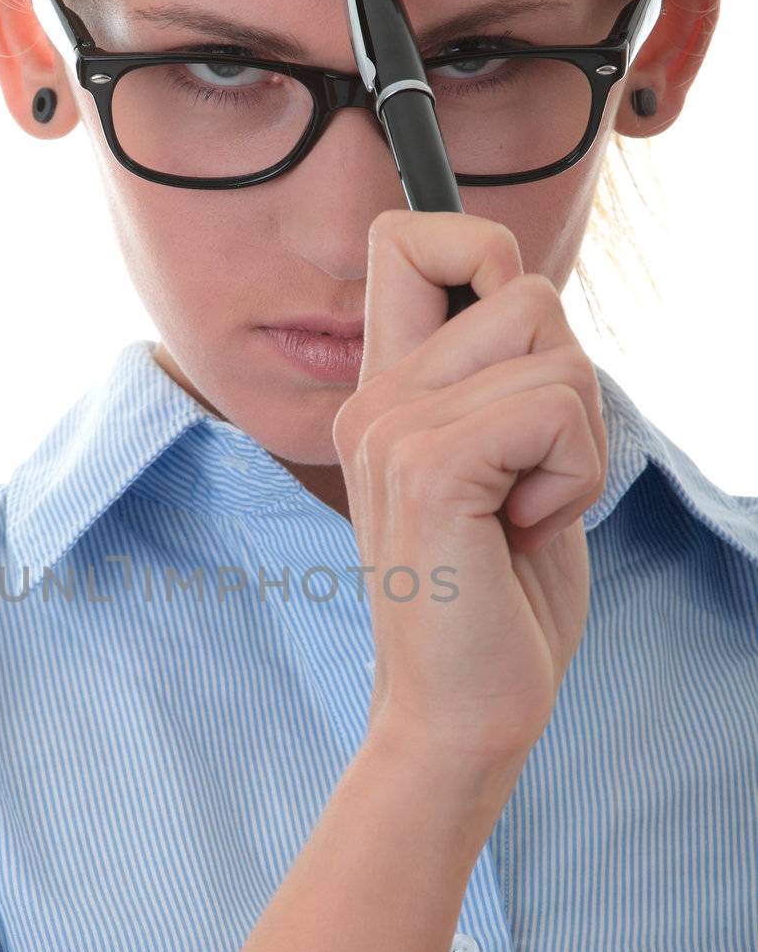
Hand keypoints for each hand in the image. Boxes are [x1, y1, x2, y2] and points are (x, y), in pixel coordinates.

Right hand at [334, 211, 606, 766]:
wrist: (460, 712)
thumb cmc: (495, 601)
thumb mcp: (505, 465)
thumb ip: (505, 379)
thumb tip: (536, 298)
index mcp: (386, 392)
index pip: (408, 238)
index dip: (479, 247)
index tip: (512, 335)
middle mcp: (374, 398)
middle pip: (522, 287)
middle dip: (569, 381)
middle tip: (531, 475)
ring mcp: (391, 429)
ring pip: (554, 350)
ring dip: (577, 439)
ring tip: (523, 512)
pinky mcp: (429, 467)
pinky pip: (555, 409)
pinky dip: (573, 475)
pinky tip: (522, 532)